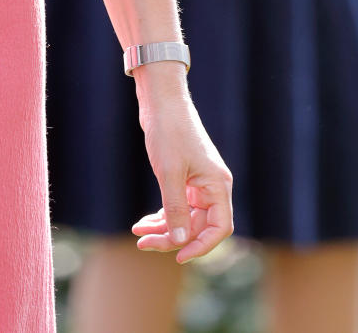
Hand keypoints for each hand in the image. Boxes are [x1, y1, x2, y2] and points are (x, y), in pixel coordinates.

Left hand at [134, 81, 232, 261]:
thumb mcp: (169, 172)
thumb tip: (179, 241)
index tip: (178, 256)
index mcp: (217, 185)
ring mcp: (197, 183)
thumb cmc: (169, 131)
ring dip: (163, 228)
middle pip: (198, 226)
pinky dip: (161, 215)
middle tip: (143, 243)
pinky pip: (176, 206)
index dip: (201, 246)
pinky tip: (143, 222)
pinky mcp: (183, 177)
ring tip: (138, 233)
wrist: (160, 101)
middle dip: (172, 237)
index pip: (219, 228)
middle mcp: (211, 187)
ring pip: (184, 217)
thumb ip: (175, 208)